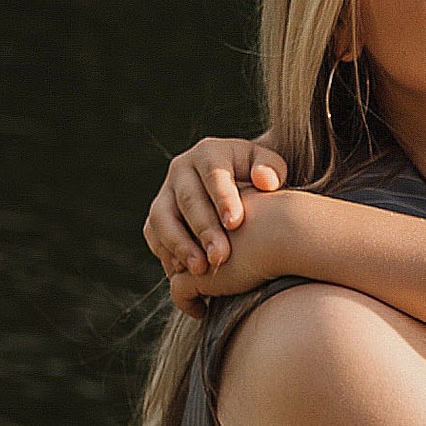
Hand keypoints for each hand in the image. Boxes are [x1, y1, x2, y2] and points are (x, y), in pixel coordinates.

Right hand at [145, 133, 290, 302]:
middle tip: (220, 256)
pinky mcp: (158, 214)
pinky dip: (166, 252)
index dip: (223, 198)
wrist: (238, 185)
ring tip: (200, 270)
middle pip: (188, 199)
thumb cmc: (259, 178)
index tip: (236, 223)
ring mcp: (166, 191)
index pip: (214, 174)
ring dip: (179, 245)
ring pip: (162, 217)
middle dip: (203, 229)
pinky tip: (183, 272)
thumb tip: (265, 181)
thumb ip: (272, 170)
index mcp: (210, 153)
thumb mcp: (270, 167)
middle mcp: (182, 169)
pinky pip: (153, 233)